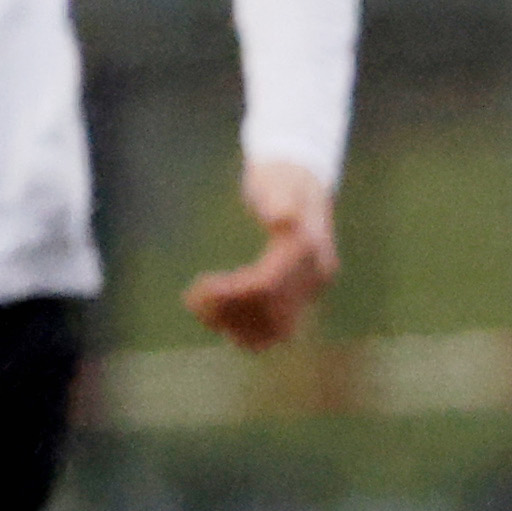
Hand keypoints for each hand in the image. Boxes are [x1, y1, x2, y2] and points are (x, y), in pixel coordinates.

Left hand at [180, 158, 339, 348]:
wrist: (302, 180)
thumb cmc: (282, 178)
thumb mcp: (278, 182)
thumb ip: (280, 198)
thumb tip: (283, 217)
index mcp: (310, 248)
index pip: (268, 284)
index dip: (231, 292)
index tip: (200, 285)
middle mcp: (318, 274)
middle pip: (272, 312)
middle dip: (229, 311)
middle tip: (193, 299)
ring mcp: (313, 287)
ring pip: (277, 329)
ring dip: (238, 327)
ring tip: (203, 310)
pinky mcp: (302, 295)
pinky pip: (280, 329)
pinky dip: (251, 332)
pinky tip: (222, 321)